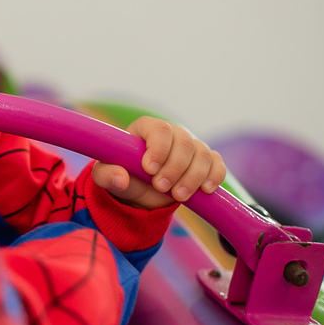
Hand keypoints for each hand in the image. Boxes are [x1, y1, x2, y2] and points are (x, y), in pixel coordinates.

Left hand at [93, 116, 226, 208]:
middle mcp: (172, 133)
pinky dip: (214, 176)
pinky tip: (204, 190)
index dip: (158, 148)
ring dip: (193, 176)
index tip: (150, 169)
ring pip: (203, 154)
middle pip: (184, 142)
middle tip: (161, 187)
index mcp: (147, 128)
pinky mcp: (206, 161)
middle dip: (175, 168)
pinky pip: (217, 164)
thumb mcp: (106, 177)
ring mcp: (191, 146)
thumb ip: (107, 176)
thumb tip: (120, 179)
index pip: (159, 129)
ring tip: (178, 196)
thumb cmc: (122, 176)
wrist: (141, 192)